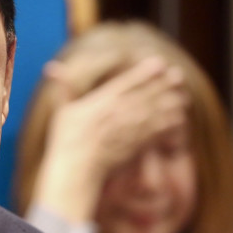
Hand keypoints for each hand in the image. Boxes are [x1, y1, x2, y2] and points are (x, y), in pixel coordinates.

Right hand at [31, 56, 187, 223]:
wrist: (76, 169)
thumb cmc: (65, 140)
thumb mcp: (62, 110)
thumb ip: (64, 87)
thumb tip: (50, 68)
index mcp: (102, 101)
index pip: (127, 82)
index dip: (144, 72)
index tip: (159, 62)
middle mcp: (119, 113)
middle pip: (146, 95)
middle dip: (164, 84)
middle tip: (178, 75)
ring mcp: (129, 130)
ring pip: (155, 113)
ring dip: (171, 103)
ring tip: (183, 97)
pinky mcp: (135, 146)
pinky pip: (156, 132)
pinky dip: (169, 124)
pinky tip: (178, 119)